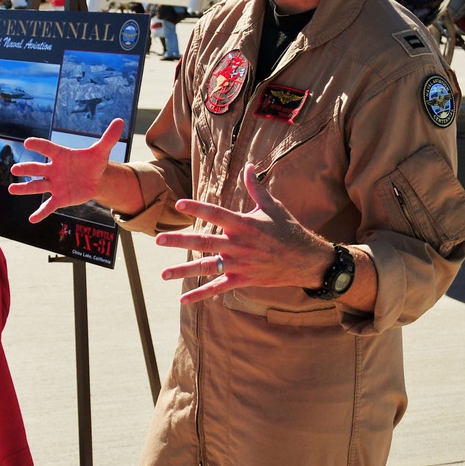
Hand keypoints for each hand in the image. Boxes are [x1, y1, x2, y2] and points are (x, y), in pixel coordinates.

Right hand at [9, 118, 124, 222]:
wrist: (95, 180)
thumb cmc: (93, 163)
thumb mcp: (102, 151)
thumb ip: (108, 137)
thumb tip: (120, 121)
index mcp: (61, 155)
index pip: (48, 148)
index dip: (39, 145)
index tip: (28, 142)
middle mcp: (54, 169)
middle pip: (37, 168)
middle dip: (26, 168)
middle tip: (15, 169)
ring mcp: (55, 184)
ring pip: (37, 186)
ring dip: (24, 188)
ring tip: (11, 189)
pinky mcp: (59, 198)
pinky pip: (48, 206)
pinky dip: (41, 213)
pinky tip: (32, 219)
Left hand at [157, 163, 329, 304]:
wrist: (306, 261)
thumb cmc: (288, 230)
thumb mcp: (273, 206)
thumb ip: (255, 188)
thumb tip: (249, 166)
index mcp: (244, 225)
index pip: (216, 214)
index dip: (197, 208)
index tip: (179, 204)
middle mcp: (239, 245)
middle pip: (204, 242)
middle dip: (180, 241)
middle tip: (158, 240)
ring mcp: (240, 264)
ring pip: (207, 267)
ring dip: (183, 270)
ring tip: (162, 273)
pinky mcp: (242, 279)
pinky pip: (218, 288)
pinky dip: (200, 294)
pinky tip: (183, 299)